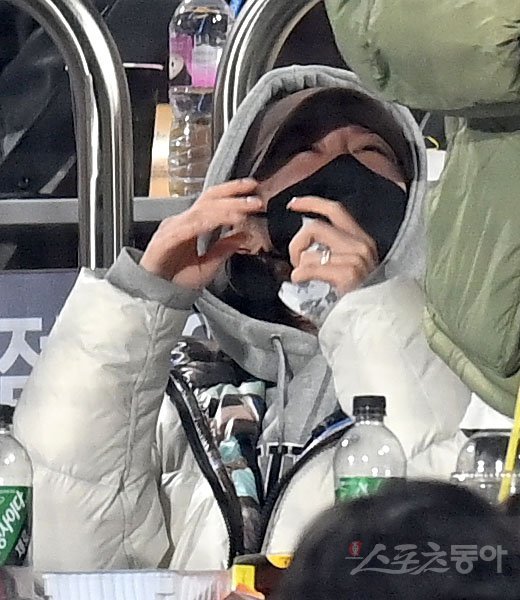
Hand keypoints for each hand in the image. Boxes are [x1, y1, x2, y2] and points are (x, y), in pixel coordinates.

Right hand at [140, 179, 261, 288]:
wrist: (155, 297)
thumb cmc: (176, 280)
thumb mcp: (209, 264)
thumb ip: (224, 248)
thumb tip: (244, 235)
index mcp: (190, 225)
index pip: (212, 202)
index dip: (232, 193)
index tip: (252, 190)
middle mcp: (181, 222)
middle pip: (208, 199)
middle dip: (232, 193)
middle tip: (253, 193)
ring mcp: (172, 229)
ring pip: (201, 211)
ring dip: (225, 208)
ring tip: (244, 209)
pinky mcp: (165, 240)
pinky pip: (188, 227)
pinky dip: (207, 222)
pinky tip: (222, 220)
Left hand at [287, 196, 378, 296]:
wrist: (373, 318)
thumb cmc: (358, 296)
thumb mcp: (351, 267)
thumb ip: (333, 252)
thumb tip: (306, 247)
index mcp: (362, 240)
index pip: (335, 210)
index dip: (312, 203)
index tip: (294, 204)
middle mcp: (361, 245)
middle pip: (315, 227)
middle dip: (297, 242)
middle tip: (295, 259)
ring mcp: (355, 259)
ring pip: (310, 251)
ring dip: (299, 264)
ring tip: (302, 276)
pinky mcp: (347, 274)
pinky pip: (310, 268)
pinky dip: (299, 275)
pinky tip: (301, 281)